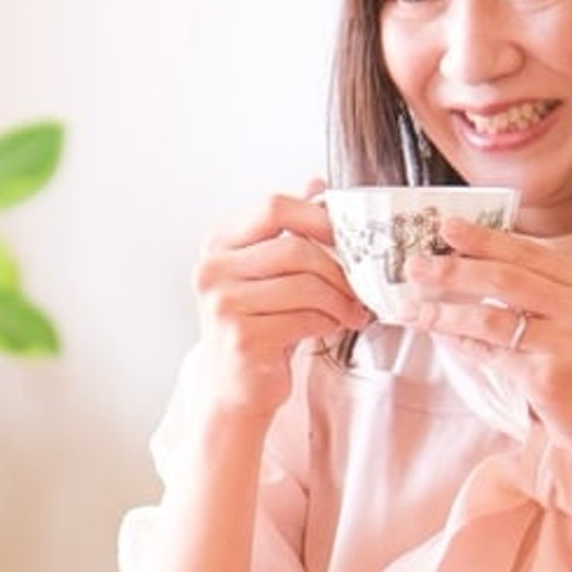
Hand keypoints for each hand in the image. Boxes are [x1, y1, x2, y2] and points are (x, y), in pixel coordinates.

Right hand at [194, 180, 370, 421]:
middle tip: (359, 288)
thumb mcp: (270, 273)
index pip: (274, 207)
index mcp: (219, 244)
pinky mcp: (241, 338)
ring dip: (340, 300)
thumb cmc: (258, 326)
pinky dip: (328, 323)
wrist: (234, 388)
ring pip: (305, 285)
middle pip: (296, 249)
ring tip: (351, 312)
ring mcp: (223, 304)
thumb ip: (289, 230)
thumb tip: (317, 183)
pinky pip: (304, 318)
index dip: (318, 217)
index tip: (345, 236)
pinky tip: (331, 328)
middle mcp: (212, 270)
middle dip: (338, 270)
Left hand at [399, 217, 571, 449]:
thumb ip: (549, 293)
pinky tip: (440, 336)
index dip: (484, 238)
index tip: (446, 227)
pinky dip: (461, 343)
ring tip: (413, 307)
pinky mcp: (548, 379)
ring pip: (491, 317)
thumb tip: (483, 268)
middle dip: (454, 269)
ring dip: (446, 311)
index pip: (530, 253)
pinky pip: (492, 354)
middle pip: (506, 278)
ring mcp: (568, 344)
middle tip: (415, 264)